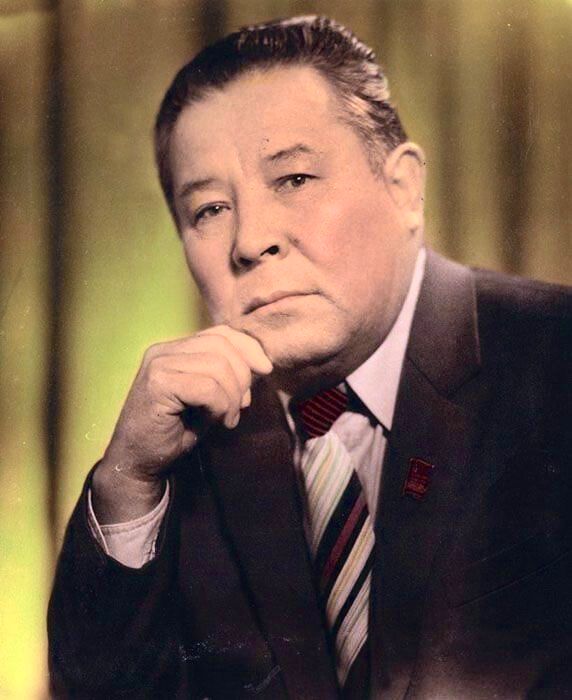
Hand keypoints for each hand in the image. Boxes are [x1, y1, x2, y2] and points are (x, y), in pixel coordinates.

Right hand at [92, 325, 271, 521]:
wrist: (138, 464)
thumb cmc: (175, 433)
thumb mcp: (208, 399)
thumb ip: (227, 377)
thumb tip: (260, 365)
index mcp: (174, 349)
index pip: (221, 333)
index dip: (248, 348)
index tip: (266, 370)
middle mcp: (163, 351)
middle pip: (222, 346)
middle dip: (242, 376)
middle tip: (240, 406)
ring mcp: (158, 365)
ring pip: (218, 366)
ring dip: (232, 396)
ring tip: (228, 418)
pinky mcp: (157, 385)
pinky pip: (207, 387)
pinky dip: (221, 406)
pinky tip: (218, 422)